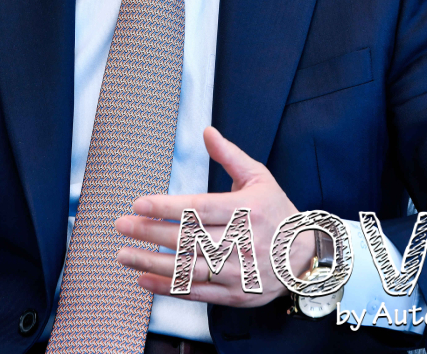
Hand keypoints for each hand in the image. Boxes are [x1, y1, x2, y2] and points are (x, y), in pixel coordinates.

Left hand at [115, 127, 315, 307]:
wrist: (305, 255)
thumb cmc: (276, 211)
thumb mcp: (258, 177)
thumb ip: (229, 155)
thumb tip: (207, 131)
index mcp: (244, 210)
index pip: (198, 209)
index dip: (167, 207)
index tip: (140, 204)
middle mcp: (240, 242)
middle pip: (187, 239)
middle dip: (150, 232)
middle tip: (121, 225)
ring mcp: (237, 272)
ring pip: (187, 269)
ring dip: (151, 263)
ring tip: (124, 254)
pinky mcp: (234, 295)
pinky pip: (195, 292)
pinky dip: (167, 288)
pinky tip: (144, 279)